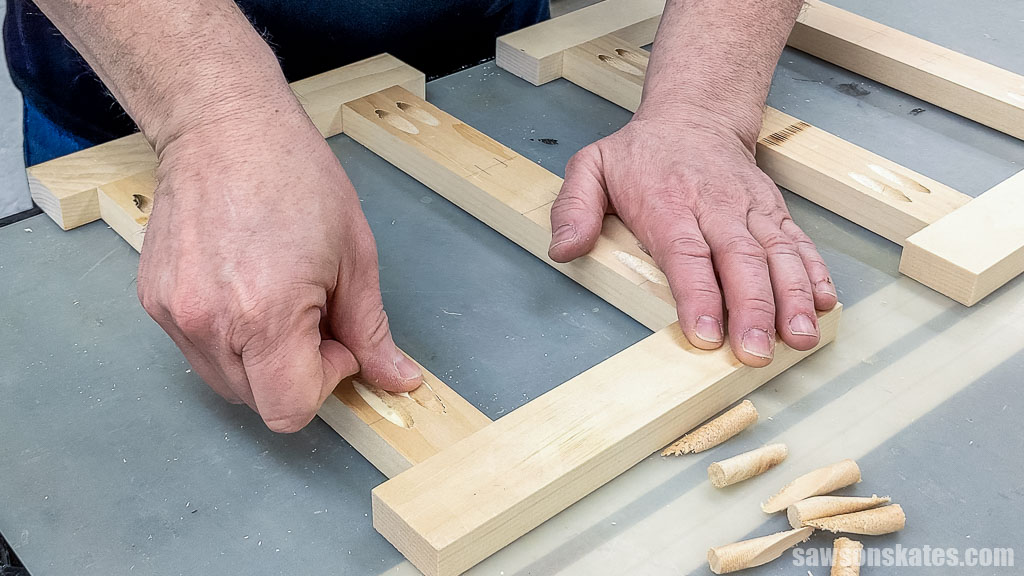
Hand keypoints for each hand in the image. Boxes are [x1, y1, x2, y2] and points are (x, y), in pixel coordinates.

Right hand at [137, 102, 420, 431]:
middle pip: (258, 402)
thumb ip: (370, 329)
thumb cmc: (295, 177)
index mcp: (265, 315)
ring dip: (261, 361)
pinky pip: (198, 350)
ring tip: (278, 299)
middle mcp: (210, 324)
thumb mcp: (355, 256)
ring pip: (226, 382)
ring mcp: (174, 315)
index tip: (335, 342)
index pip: (290, 411)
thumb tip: (396, 379)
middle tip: (312, 315)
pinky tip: (244, 288)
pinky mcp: (154, 301)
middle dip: (295, 373)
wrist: (224, 127)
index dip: (323, 384)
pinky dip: (228, 338)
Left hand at [547, 113, 836, 365]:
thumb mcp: (591, 167)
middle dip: (753, 310)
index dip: (699, 296)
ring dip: (793, 298)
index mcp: (669, 204)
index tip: (707, 334)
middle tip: (757, 353)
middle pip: (740, 261)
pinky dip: (815, 274)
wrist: (694, 113)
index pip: (687, 255)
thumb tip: (563, 249)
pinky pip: (798, 244)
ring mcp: (751, 210)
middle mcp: (717, 207)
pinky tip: (825, 305)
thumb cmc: (641, 153)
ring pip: (778, 255)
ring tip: (800, 338)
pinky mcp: (774, 213)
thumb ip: (575, 208)